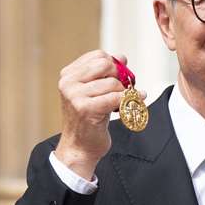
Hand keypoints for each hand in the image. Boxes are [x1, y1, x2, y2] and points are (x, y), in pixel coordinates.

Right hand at [54, 50, 145, 178]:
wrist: (79, 148)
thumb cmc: (87, 122)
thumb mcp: (93, 94)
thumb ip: (104, 75)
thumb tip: (122, 57)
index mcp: (68, 75)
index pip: (98, 56)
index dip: (115, 64)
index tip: (121, 77)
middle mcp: (69, 83)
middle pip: (105, 65)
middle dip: (120, 76)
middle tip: (125, 88)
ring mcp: (75, 95)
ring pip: (112, 83)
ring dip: (124, 93)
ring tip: (125, 102)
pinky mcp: (86, 109)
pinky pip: (115, 98)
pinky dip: (129, 100)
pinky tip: (136, 102)